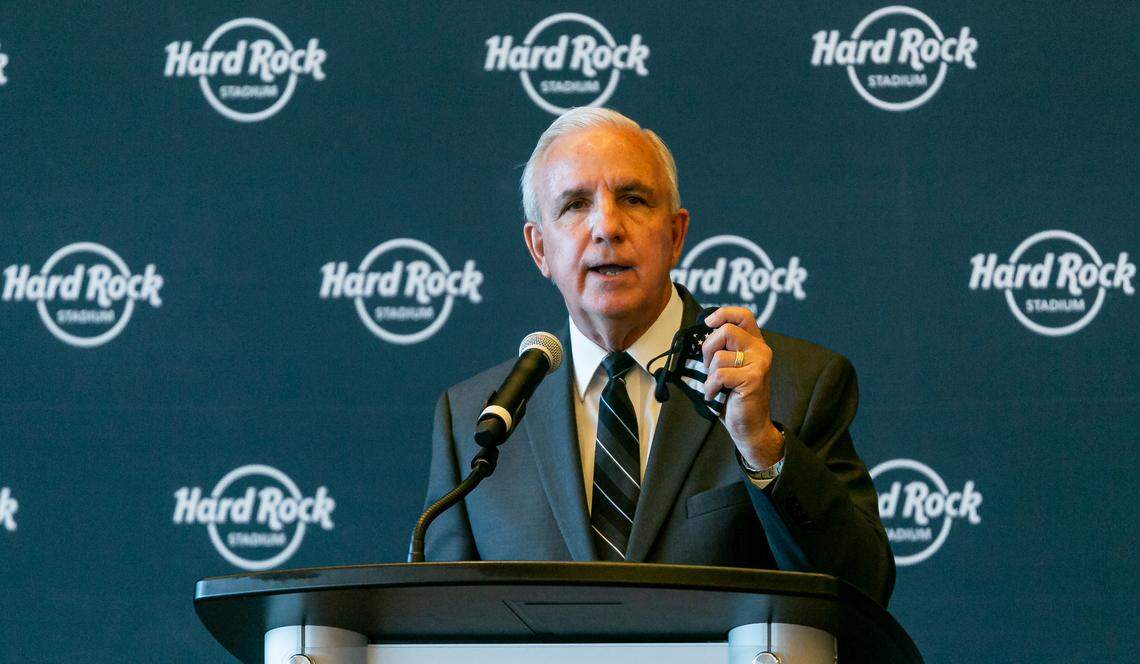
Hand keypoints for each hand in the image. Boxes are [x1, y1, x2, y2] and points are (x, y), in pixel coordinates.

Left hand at [701, 307, 783, 468]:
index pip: (743, 315)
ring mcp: (759, 363)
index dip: (723, 314)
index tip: (708, 323)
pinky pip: (719, 374)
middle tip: (709, 367)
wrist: (750, 425)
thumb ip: (724, 348)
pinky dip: (711, 387)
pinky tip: (715, 394)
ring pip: (719, 356)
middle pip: (725, 331)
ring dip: (709, 374)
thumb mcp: (730, 366)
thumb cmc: (735, 395)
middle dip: (708, 349)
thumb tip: (704, 331)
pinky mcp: (753, 378)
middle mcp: (760, 349)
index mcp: (755, 343)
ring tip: (717, 385)